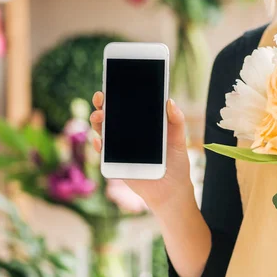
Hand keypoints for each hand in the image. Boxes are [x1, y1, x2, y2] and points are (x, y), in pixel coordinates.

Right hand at [90, 91, 194, 213]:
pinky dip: (98, 144)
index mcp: (143, 124)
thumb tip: (169, 101)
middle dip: (103, 105)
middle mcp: (129, 133)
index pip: (128, 106)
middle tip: (101, 98)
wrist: (172, 191)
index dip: (118, 94)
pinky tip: (99, 140)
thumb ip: (176, 121)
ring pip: (103, 131)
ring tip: (99, 116)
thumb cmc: (176, 164)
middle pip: (111, 115)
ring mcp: (120, 148)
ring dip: (97, 122)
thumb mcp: (178, 140)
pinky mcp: (116, 163)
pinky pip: (103, 151)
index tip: (113, 85)